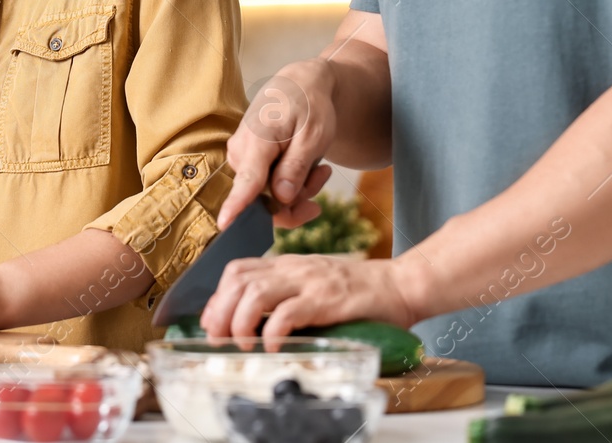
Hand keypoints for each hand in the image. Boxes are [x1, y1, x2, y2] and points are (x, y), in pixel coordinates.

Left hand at [198, 254, 422, 339]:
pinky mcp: (327, 299)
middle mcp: (294, 268)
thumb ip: (289, 296)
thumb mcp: (315, 286)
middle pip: (239, 279)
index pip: (238, 270)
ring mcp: (310, 281)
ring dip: (240, 321)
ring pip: (256, 293)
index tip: (211, 321)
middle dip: (220, 310)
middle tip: (217, 338)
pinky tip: (272, 346)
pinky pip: (288, 312)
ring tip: (241, 344)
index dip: (217, 296)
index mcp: (288, 265)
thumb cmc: (359, 293)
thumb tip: (256, 322)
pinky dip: (273, 331)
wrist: (400, 286)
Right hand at [219, 61, 336, 228]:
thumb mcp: (313, 136)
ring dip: (298, 191)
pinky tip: (308, 169)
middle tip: (323, 176)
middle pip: (264, 199)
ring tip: (320, 168)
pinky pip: (266, 188)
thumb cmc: (309, 106)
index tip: (224, 226)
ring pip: (268, 196)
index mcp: (257, 140)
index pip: (246, 181)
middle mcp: (241, 152)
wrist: (299, 86)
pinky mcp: (246, 162)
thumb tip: (281, 199)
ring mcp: (241, 158)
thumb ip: (296, 168)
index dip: (236, 206)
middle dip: (298, 197)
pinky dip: (290, 185)